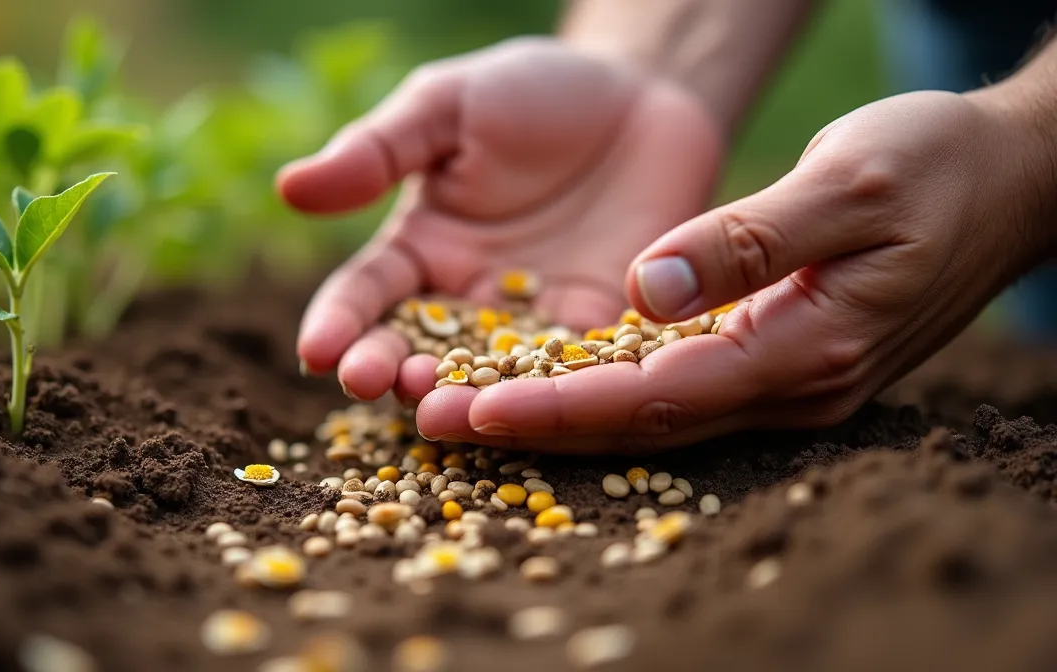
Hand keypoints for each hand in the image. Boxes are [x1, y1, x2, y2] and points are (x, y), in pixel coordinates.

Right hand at [278, 37, 723, 405]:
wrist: (641, 98)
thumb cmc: (532, 92)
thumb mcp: (448, 106)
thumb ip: (378, 150)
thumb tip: (289, 187)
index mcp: (418, 249)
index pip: (365, 295)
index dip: (339, 323)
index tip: (317, 350)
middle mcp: (466, 298)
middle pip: (415, 348)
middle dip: (387, 369)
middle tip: (368, 382)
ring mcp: (531, 320)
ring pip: (486, 373)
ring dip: (457, 396)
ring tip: (434, 410)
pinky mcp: (597, 328)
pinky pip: (569, 368)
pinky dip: (546, 392)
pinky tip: (532, 405)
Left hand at [448, 89, 1056, 451]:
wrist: (1010, 178)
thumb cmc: (937, 163)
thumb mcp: (851, 181)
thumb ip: (749, 240)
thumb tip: (646, 292)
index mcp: (806, 350)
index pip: (661, 396)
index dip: (562, 405)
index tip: (475, 406)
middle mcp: (792, 385)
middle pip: (644, 422)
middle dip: (539, 425)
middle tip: (438, 425)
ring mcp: (786, 379)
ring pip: (654, 413)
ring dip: (561, 413)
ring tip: (463, 409)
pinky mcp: (775, 357)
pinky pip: (677, 386)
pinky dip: (605, 385)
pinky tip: (542, 378)